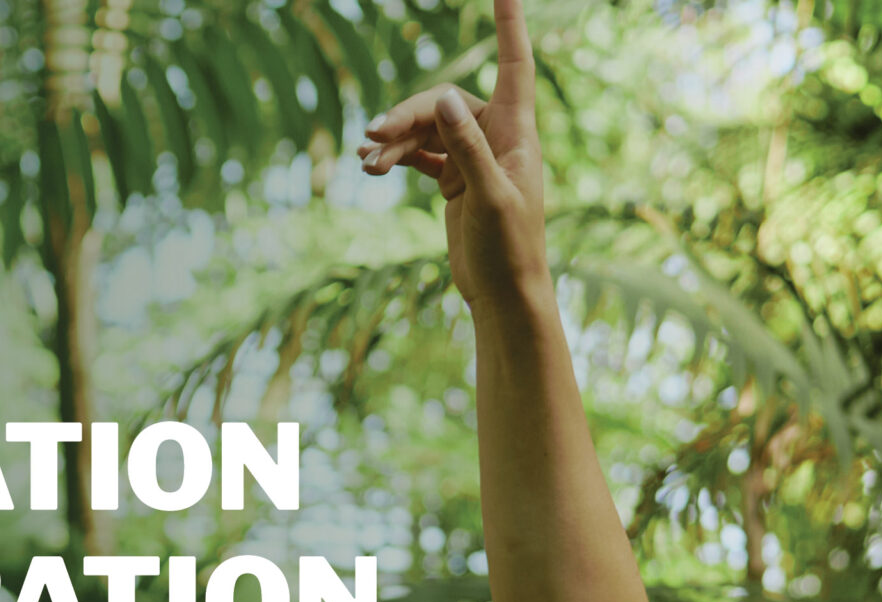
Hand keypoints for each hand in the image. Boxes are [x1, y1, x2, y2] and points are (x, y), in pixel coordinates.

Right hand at [355, 0, 548, 318]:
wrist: (504, 295)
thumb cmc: (509, 250)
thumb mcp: (489, 198)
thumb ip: (469, 148)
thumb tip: (447, 99)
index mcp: (517, 135)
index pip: (515, 66)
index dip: (509, 26)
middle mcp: (497, 139)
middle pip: (444, 104)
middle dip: (407, 117)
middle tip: (373, 138)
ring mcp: (474, 158)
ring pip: (427, 129)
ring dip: (395, 141)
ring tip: (365, 161)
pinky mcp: (455, 180)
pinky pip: (421, 154)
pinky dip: (397, 157)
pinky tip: (371, 169)